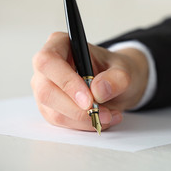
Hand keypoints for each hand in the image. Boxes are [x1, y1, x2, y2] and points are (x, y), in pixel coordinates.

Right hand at [31, 32, 148, 130]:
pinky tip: (103, 118)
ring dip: (84, 120)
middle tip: (103, 113)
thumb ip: (116, 78)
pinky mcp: (51, 108)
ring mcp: (45, 88)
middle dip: (77, 109)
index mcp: (60, 44)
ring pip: (54, 112)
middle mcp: (47, 67)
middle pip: (47, 91)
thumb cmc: (116, 70)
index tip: (89, 100)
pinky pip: (62, 123)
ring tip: (110, 115)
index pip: (49, 61)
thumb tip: (98, 90)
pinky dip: (84, 125)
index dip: (66, 82)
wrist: (117, 84)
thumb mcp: (125, 69)